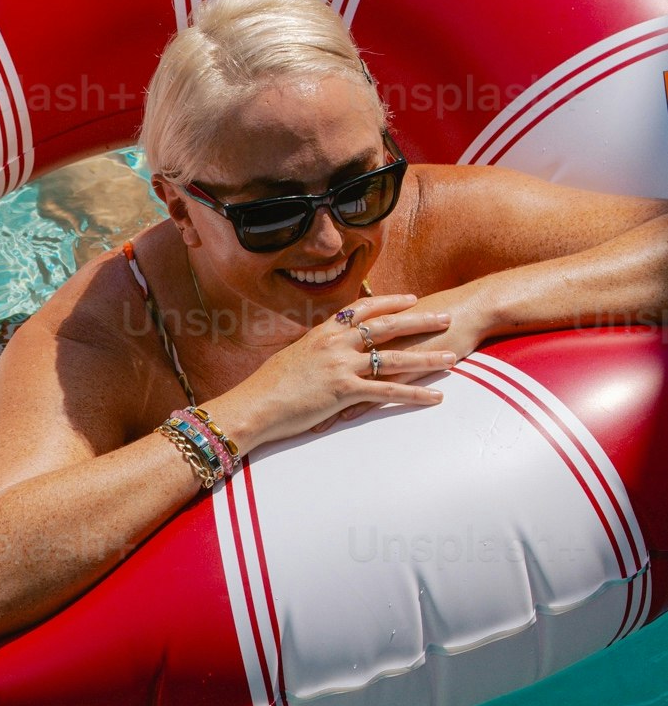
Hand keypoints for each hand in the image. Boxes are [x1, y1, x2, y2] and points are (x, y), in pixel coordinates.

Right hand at [214, 294, 459, 452]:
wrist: (253, 405)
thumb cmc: (266, 388)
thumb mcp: (291, 360)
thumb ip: (312, 353)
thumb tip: (318, 354)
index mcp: (322, 333)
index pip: (362, 309)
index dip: (389, 303)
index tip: (411, 299)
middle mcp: (335, 344)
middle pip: (387, 327)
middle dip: (420, 321)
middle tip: (445, 318)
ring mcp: (341, 366)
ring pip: (394, 358)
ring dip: (426, 357)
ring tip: (452, 357)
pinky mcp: (344, 392)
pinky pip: (388, 392)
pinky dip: (414, 394)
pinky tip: (435, 396)